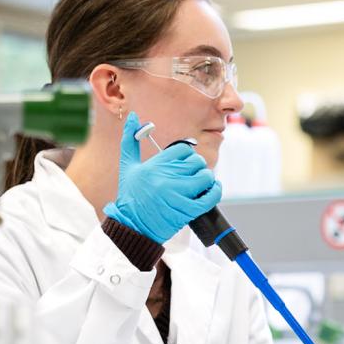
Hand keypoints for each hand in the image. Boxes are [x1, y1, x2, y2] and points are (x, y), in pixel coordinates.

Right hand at [105, 112, 220, 242]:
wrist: (133, 227)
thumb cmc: (131, 195)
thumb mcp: (128, 166)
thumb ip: (130, 140)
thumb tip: (134, 116)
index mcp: (154, 165)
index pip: (182, 148)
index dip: (186, 154)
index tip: (182, 162)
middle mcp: (166, 178)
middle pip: (196, 161)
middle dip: (196, 167)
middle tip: (190, 174)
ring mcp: (177, 194)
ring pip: (206, 176)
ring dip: (206, 179)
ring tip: (199, 183)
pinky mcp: (187, 211)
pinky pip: (211, 196)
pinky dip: (215, 191)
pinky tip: (211, 190)